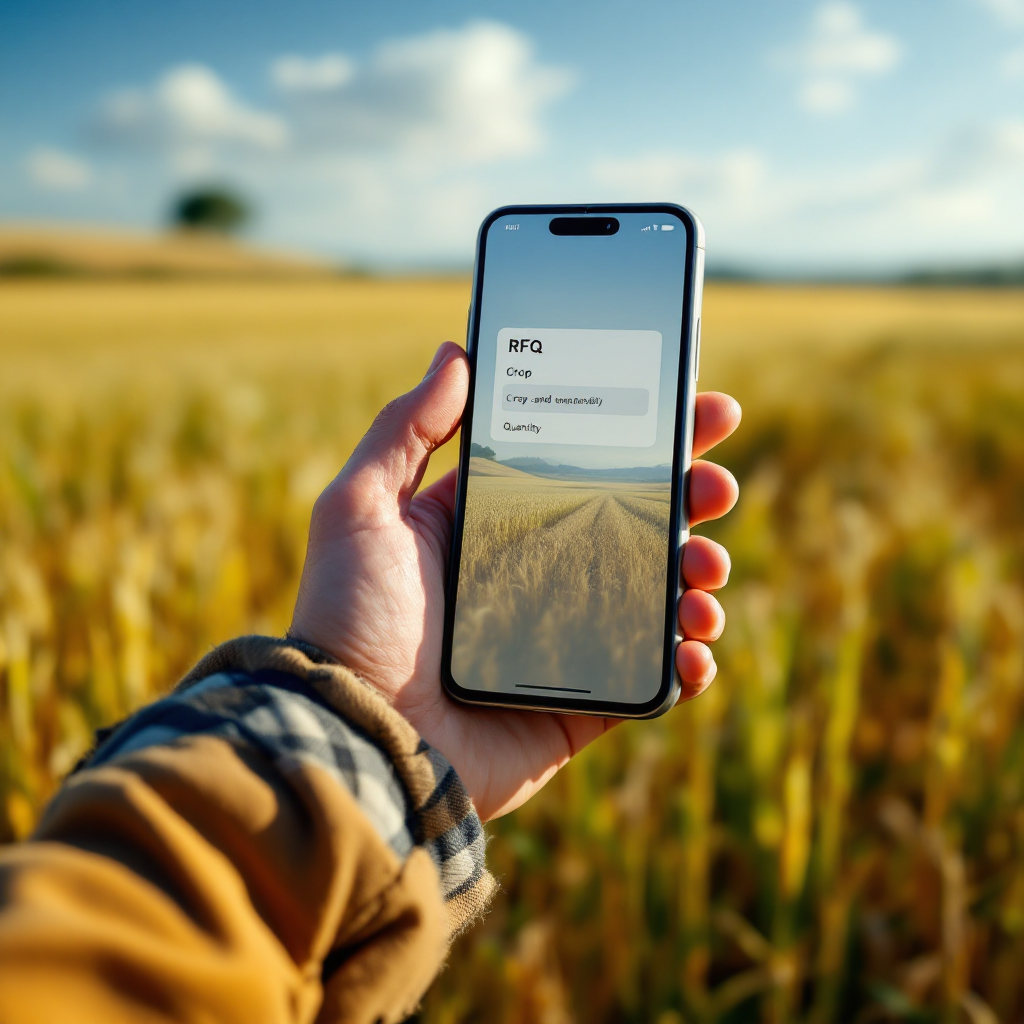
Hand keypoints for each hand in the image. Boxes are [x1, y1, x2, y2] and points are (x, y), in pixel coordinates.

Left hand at [290, 342, 739, 819]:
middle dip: (689, 497)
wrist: (357, 736)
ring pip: (655, 595)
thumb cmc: (350, 619)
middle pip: (633, 523)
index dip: (639, 436)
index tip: (692, 408)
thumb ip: (406, 429)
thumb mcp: (361, 507)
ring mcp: (564, 640)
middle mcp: (534, 575)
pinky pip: (652, 679)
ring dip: (697, 573)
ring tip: (705, 567)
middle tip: (718, 485)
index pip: (581, 465)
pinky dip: (686, 662)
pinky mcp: (581, 704)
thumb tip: (457, 353)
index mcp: (493, 524)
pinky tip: (694, 645)